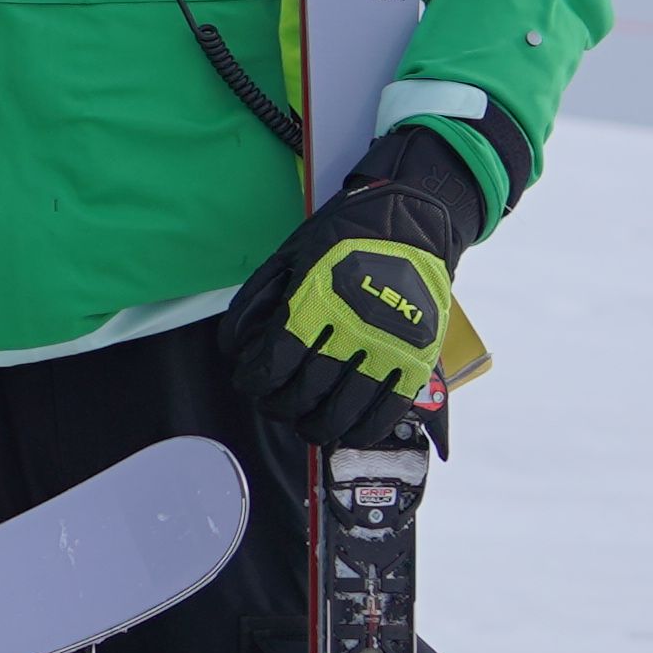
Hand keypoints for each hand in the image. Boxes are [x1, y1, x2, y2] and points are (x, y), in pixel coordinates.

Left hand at [225, 146, 481, 454]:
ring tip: (305, 422)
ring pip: (343, 411)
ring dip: (314, 426)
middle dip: (278, 406)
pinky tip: (345, 431)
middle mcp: (352, 328)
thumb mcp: (289, 255)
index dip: (254, 382)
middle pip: (303, 393)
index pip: (274, 364)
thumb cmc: (344, 237)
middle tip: (274, 402)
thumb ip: (257, 301)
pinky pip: (387, 411)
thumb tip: (234, 350)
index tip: (249, 382)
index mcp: (315, 301)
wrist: (411, 220)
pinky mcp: (418, 358)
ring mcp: (388, 347)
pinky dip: (362, 431)